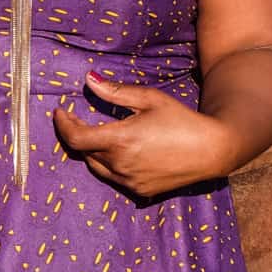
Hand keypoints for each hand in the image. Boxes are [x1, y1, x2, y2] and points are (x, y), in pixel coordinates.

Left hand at [50, 72, 238, 198]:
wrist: (212, 150)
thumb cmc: (181, 119)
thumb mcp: (149, 99)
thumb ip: (115, 91)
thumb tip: (89, 79)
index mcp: (120, 141)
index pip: (75, 138)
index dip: (62, 124)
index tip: (59, 112)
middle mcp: (121, 165)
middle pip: (84, 151)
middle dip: (76, 133)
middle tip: (76, 117)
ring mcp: (130, 182)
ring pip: (96, 166)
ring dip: (90, 149)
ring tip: (94, 132)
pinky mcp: (140, 191)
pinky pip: (112, 177)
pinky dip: (106, 163)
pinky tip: (116, 150)